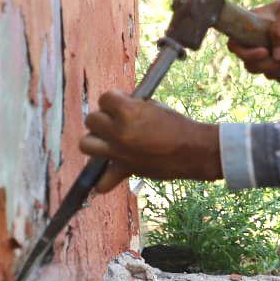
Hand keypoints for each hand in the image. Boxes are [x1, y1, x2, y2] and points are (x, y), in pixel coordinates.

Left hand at [79, 92, 221, 191]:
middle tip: (115, 122)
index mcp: (128, 112)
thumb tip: (117, 108)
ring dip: (95, 141)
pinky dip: (102, 181)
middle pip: (91, 120)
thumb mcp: (153, 107)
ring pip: (86, 144)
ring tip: (108, 142)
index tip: (121, 103)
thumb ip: (131, 107)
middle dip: (102, 118)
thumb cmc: (177, 125)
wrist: (193, 150)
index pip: (104, 98)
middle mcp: (119, 131)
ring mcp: (119, 152)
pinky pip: (103, 182)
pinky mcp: (125, 170)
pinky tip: (107, 176)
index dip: (112, 99)